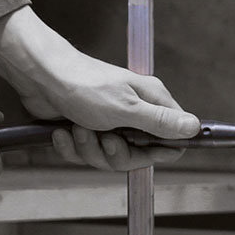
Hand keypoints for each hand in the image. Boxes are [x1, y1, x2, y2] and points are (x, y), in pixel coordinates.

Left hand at [0, 7, 199, 170]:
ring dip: (89, 148)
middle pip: (135, 156)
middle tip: (103, 138)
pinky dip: (71, 146)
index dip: (158, 153)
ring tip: (79, 127)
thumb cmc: (84, 85)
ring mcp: (108, 123)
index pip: (171, 141)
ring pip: (107, 157)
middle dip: (114, 154)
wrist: (39, 77)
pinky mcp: (85, 130)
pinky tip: (63, 131)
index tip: (139, 150)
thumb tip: (195, 127)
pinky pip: (84, 154)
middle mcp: (132, 115)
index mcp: (150, 104)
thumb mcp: (127, 108)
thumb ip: (161, 122)